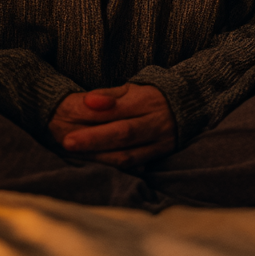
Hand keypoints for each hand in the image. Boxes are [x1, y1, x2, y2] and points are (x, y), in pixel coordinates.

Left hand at [48, 83, 174, 169]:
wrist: (186, 105)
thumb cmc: (149, 95)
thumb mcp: (131, 88)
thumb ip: (108, 95)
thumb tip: (87, 102)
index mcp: (146, 101)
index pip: (117, 111)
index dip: (93, 118)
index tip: (71, 125)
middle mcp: (155, 122)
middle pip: (122, 133)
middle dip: (93, 140)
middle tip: (67, 143)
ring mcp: (160, 141)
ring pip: (129, 154)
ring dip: (101, 157)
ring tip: (78, 156)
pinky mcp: (161, 155)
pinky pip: (136, 165)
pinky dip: (115, 167)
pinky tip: (97, 165)